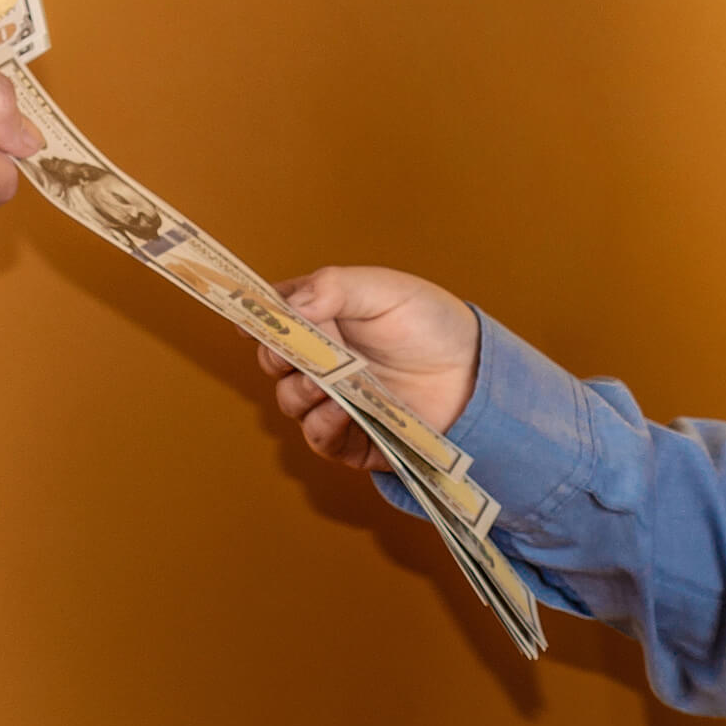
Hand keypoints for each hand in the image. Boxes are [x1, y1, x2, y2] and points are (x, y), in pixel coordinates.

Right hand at [257, 267, 481, 470]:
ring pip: (290, 400)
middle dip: (279, 357)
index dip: (258, 318)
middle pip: (273, 361)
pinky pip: (319, 437)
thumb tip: (289, 306)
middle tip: (299, 352)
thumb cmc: (431, 324)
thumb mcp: (385, 290)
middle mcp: (321, 358)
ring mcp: (332, 398)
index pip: (272, 316)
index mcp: (321, 316)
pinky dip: (323, 425)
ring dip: (301, 391)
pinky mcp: (350, 436)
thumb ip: (334, 288)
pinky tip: (341, 409)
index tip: (251, 321)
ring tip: (328, 383)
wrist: (474, 372)